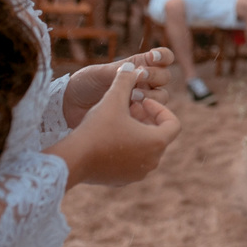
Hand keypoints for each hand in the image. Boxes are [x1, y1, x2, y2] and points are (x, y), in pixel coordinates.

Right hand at [50, 62, 180, 187]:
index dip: (159, 108)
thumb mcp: (113, 99)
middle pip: (158, 135)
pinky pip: (132, 161)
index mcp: (157, 142)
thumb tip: (131, 65)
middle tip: (128, 108)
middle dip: (146, 119)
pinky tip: (107, 137)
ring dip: (136, 133)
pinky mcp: (123, 180)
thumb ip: (125, 80)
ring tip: (117, 121)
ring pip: (145, 148)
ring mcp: (138, 173)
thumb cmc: (97, 128)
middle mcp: (153, 161)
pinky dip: (126, 148)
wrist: (73, 159)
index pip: (172, 123)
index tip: (142, 102)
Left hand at [63, 49, 173, 127]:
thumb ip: (121, 72)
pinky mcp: (138, 117)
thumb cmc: (84, 85)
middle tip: (139, 77)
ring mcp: (142, 100)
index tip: (152, 57)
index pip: (163, 58)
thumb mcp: (100, 73)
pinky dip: (145, 112)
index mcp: (138, 66)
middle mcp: (144, 82)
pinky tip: (130, 112)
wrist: (70, 108)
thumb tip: (143, 67)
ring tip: (132, 97)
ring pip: (162, 96)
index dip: (163, 56)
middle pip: (165, 77)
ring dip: (151, 95)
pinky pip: (152, 116)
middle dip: (154, 75)